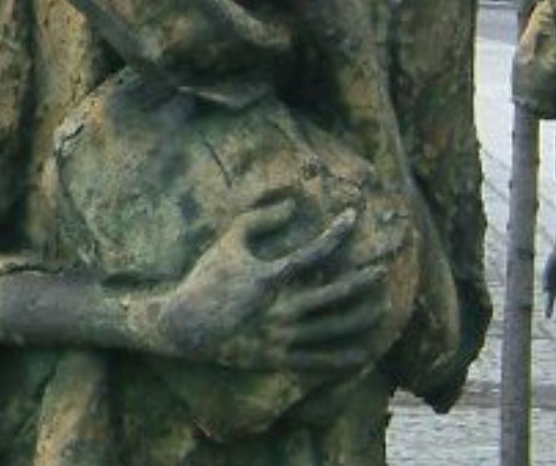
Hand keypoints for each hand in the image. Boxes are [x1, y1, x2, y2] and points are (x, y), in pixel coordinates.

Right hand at [147, 196, 394, 372]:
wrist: (183, 327)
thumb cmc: (205, 280)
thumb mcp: (226, 244)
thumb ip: (257, 220)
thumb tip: (290, 205)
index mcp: (268, 278)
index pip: (314, 252)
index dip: (336, 232)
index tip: (352, 216)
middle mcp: (280, 308)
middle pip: (336, 293)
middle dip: (364, 279)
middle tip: (383, 269)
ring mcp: (281, 336)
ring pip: (335, 328)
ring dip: (363, 316)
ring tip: (384, 306)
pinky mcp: (278, 358)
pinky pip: (321, 361)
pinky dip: (346, 357)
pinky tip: (365, 350)